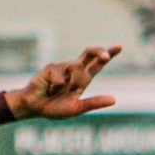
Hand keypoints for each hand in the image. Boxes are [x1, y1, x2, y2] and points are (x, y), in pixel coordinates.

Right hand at [5, 45, 120, 120]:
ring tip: (58, 92)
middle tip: (106, 56)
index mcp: (83, 80)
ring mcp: (63, 67)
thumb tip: (114, 100)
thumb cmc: (54, 108)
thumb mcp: (77, 109)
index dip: (108, 54)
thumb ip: (94, 103)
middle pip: (90, 53)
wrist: (34, 107)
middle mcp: (74, 70)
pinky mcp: (51, 67)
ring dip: (71, 82)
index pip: (98, 64)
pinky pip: (61, 75)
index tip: (120, 46)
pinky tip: (49, 89)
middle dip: (99, 52)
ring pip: (77, 68)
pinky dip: (57, 86)